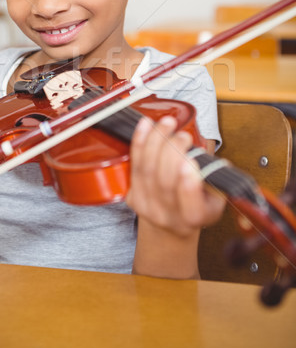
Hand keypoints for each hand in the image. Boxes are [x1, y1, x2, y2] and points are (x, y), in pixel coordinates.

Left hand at [126, 116, 224, 237]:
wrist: (169, 224)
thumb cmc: (195, 205)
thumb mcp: (214, 198)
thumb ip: (215, 180)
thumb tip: (214, 160)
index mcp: (193, 220)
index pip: (191, 209)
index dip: (189, 186)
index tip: (190, 162)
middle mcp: (168, 217)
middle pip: (165, 182)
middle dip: (173, 152)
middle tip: (183, 135)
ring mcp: (147, 207)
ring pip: (148, 170)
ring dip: (157, 140)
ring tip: (168, 123)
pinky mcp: (132, 195)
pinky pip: (135, 164)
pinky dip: (140, 141)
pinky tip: (146, 125)